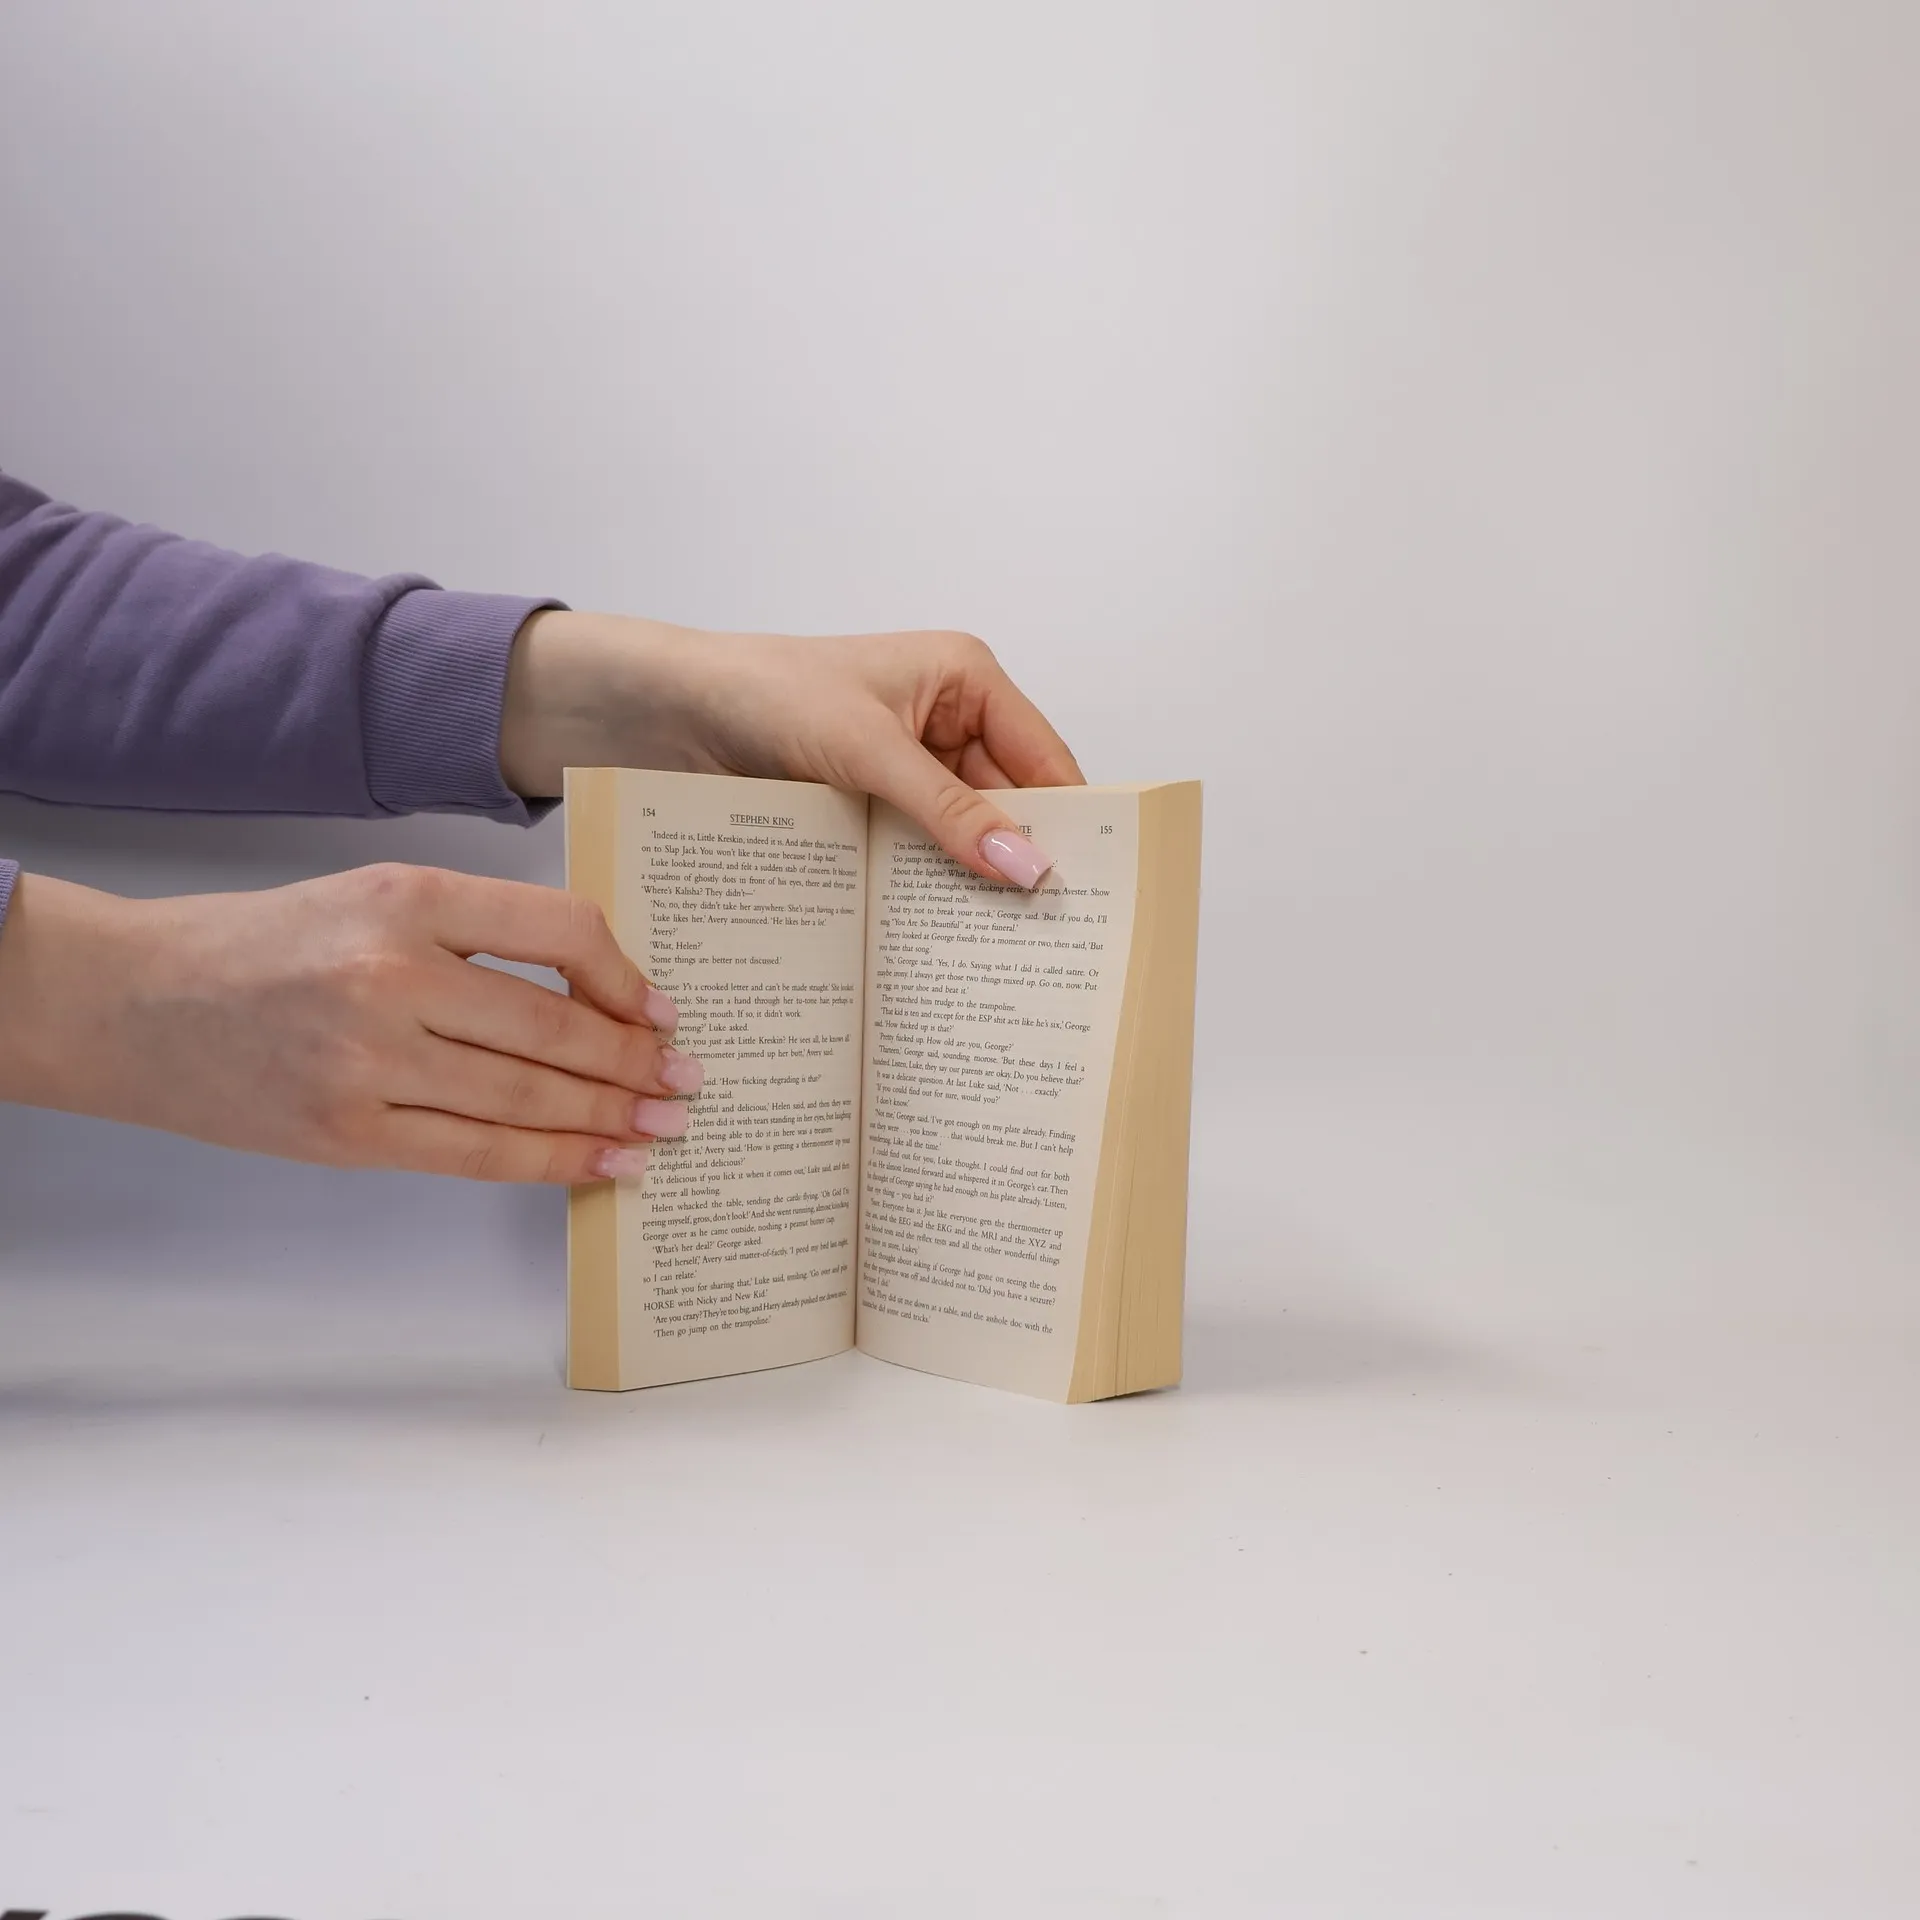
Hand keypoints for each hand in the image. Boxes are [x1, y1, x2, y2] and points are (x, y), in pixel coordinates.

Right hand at [0, 864, 699, 1182]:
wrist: (140, 1002)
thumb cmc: (268, 945)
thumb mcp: (378, 896)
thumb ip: (479, 930)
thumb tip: (598, 991)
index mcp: (409, 898)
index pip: (557, 930)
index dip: (625, 977)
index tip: (659, 1010)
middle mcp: (394, 976)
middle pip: (553, 1029)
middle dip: (635, 1064)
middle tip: (688, 1083)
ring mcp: (370, 1062)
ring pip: (526, 1099)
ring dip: (610, 1118)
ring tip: (664, 1128)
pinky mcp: (350, 1133)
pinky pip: (478, 1154)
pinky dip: (552, 1161)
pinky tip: (603, 1162)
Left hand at [498, 613, 1084, 885]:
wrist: (669, 710)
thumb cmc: (766, 691)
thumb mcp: (869, 750)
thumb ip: (949, 812)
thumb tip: (1027, 868)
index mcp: (967, 679)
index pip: (1045, 760)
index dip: (1070, 823)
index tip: (1093, 893)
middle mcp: (948, 721)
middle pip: (1009, 806)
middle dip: (1020, 863)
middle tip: (1052, 943)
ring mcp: (908, 768)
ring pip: (962, 838)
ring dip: (970, 887)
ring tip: (1001, 957)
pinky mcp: (870, 807)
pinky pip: (915, 855)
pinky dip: (923, 893)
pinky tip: (936, 942)